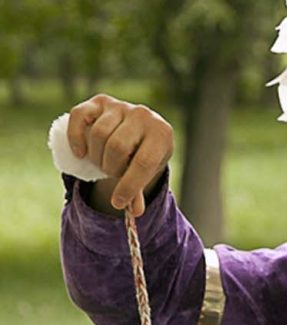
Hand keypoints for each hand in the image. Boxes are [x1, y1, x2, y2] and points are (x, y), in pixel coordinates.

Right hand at [67, 94, 173, 216]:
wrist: (143, 130)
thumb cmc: (146, 154)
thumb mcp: (147, 171)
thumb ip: (138, 190)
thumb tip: (133, 213)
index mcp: (161, 134)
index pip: (143, 162)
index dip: (129, 186)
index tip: (118, 203)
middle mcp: (144, 115)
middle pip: (117, 147)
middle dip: (111, 168)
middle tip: (112, 173)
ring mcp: (121, 106)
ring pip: (99, 134)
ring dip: (96, 156)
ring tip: (102, 162)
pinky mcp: (100, 101)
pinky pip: (79, 116)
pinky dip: (76, 137)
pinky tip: (80, 153)